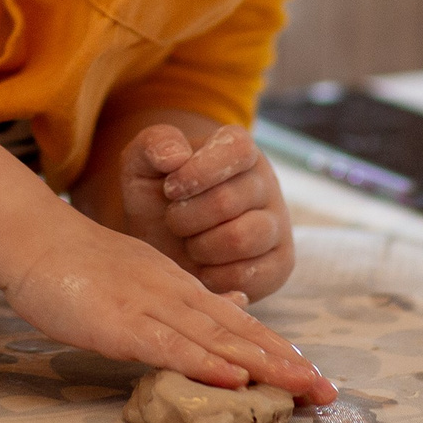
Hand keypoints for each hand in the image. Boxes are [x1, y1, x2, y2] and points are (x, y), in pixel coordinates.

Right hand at [0, 209, 332, 403]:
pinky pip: (168, 346)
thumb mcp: (144, 275)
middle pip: (238, 333)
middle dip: (285, 363)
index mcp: (179, 286)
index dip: (278, 349)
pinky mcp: (119, 322)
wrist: (31, 239)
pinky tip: (231, 378)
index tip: (313, 374)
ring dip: (260, 365)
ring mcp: (148, 306)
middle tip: (325, 390)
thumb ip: (188, 297)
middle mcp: (173, 293)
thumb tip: (238, 310)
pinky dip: (202, 363)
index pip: (239, 322)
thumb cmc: (80, 265)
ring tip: (298, 385)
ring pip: (213, 338)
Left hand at [116, 124, 292, 302]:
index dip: (198, 171)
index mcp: (239, 149)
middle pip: (228, 201)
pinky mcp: (280, 263)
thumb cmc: (156, 198)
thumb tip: (176, 155)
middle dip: (185, 218)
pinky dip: (215, 277)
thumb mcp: (142, 165)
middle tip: (173, 221)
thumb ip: (153, 144)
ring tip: (190, 242)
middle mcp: (265, 183)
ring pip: (241, 239)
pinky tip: (203, 267)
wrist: (164, 243)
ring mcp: (278, 224)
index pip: (237, 149)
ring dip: (200, 247)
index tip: (170, 188)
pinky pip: (250, 275)